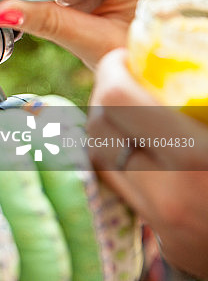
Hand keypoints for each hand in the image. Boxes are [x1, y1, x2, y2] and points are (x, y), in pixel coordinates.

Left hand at [86, 49, 207, 278]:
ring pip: (102, 160)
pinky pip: (124, 188)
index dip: (113, 69)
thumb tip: (193, 53)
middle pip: (99, 129)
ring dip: (108, 127)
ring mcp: (163, 225)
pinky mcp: (167, 241)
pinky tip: (145, 142)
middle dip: (104, 95)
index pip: (117, 100)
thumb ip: (203, 98)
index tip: (124, 58)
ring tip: (130, 106)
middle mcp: (169, 197)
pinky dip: (124, 158)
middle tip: (123, 77)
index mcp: (197, 160)